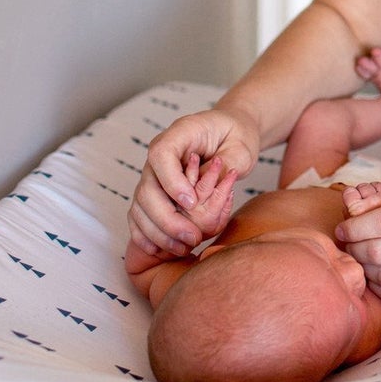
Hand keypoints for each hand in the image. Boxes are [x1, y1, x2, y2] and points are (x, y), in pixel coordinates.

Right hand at [128, 108, 256, 257]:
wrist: (230, 133)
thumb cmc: (236, 136)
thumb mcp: (242, 146)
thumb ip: (227, 163)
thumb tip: (206, 188)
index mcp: (179, 134)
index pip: (161, 155)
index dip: (172, 182)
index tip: (192, 203)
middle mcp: (159, 154)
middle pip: (146, 188)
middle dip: (167, 218)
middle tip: (192, 236)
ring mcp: (153, 174)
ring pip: (140, 206)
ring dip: (157, 232)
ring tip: (183, 247)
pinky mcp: (154, 192)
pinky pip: (138, 215)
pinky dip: (145, 234)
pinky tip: (160, 249)